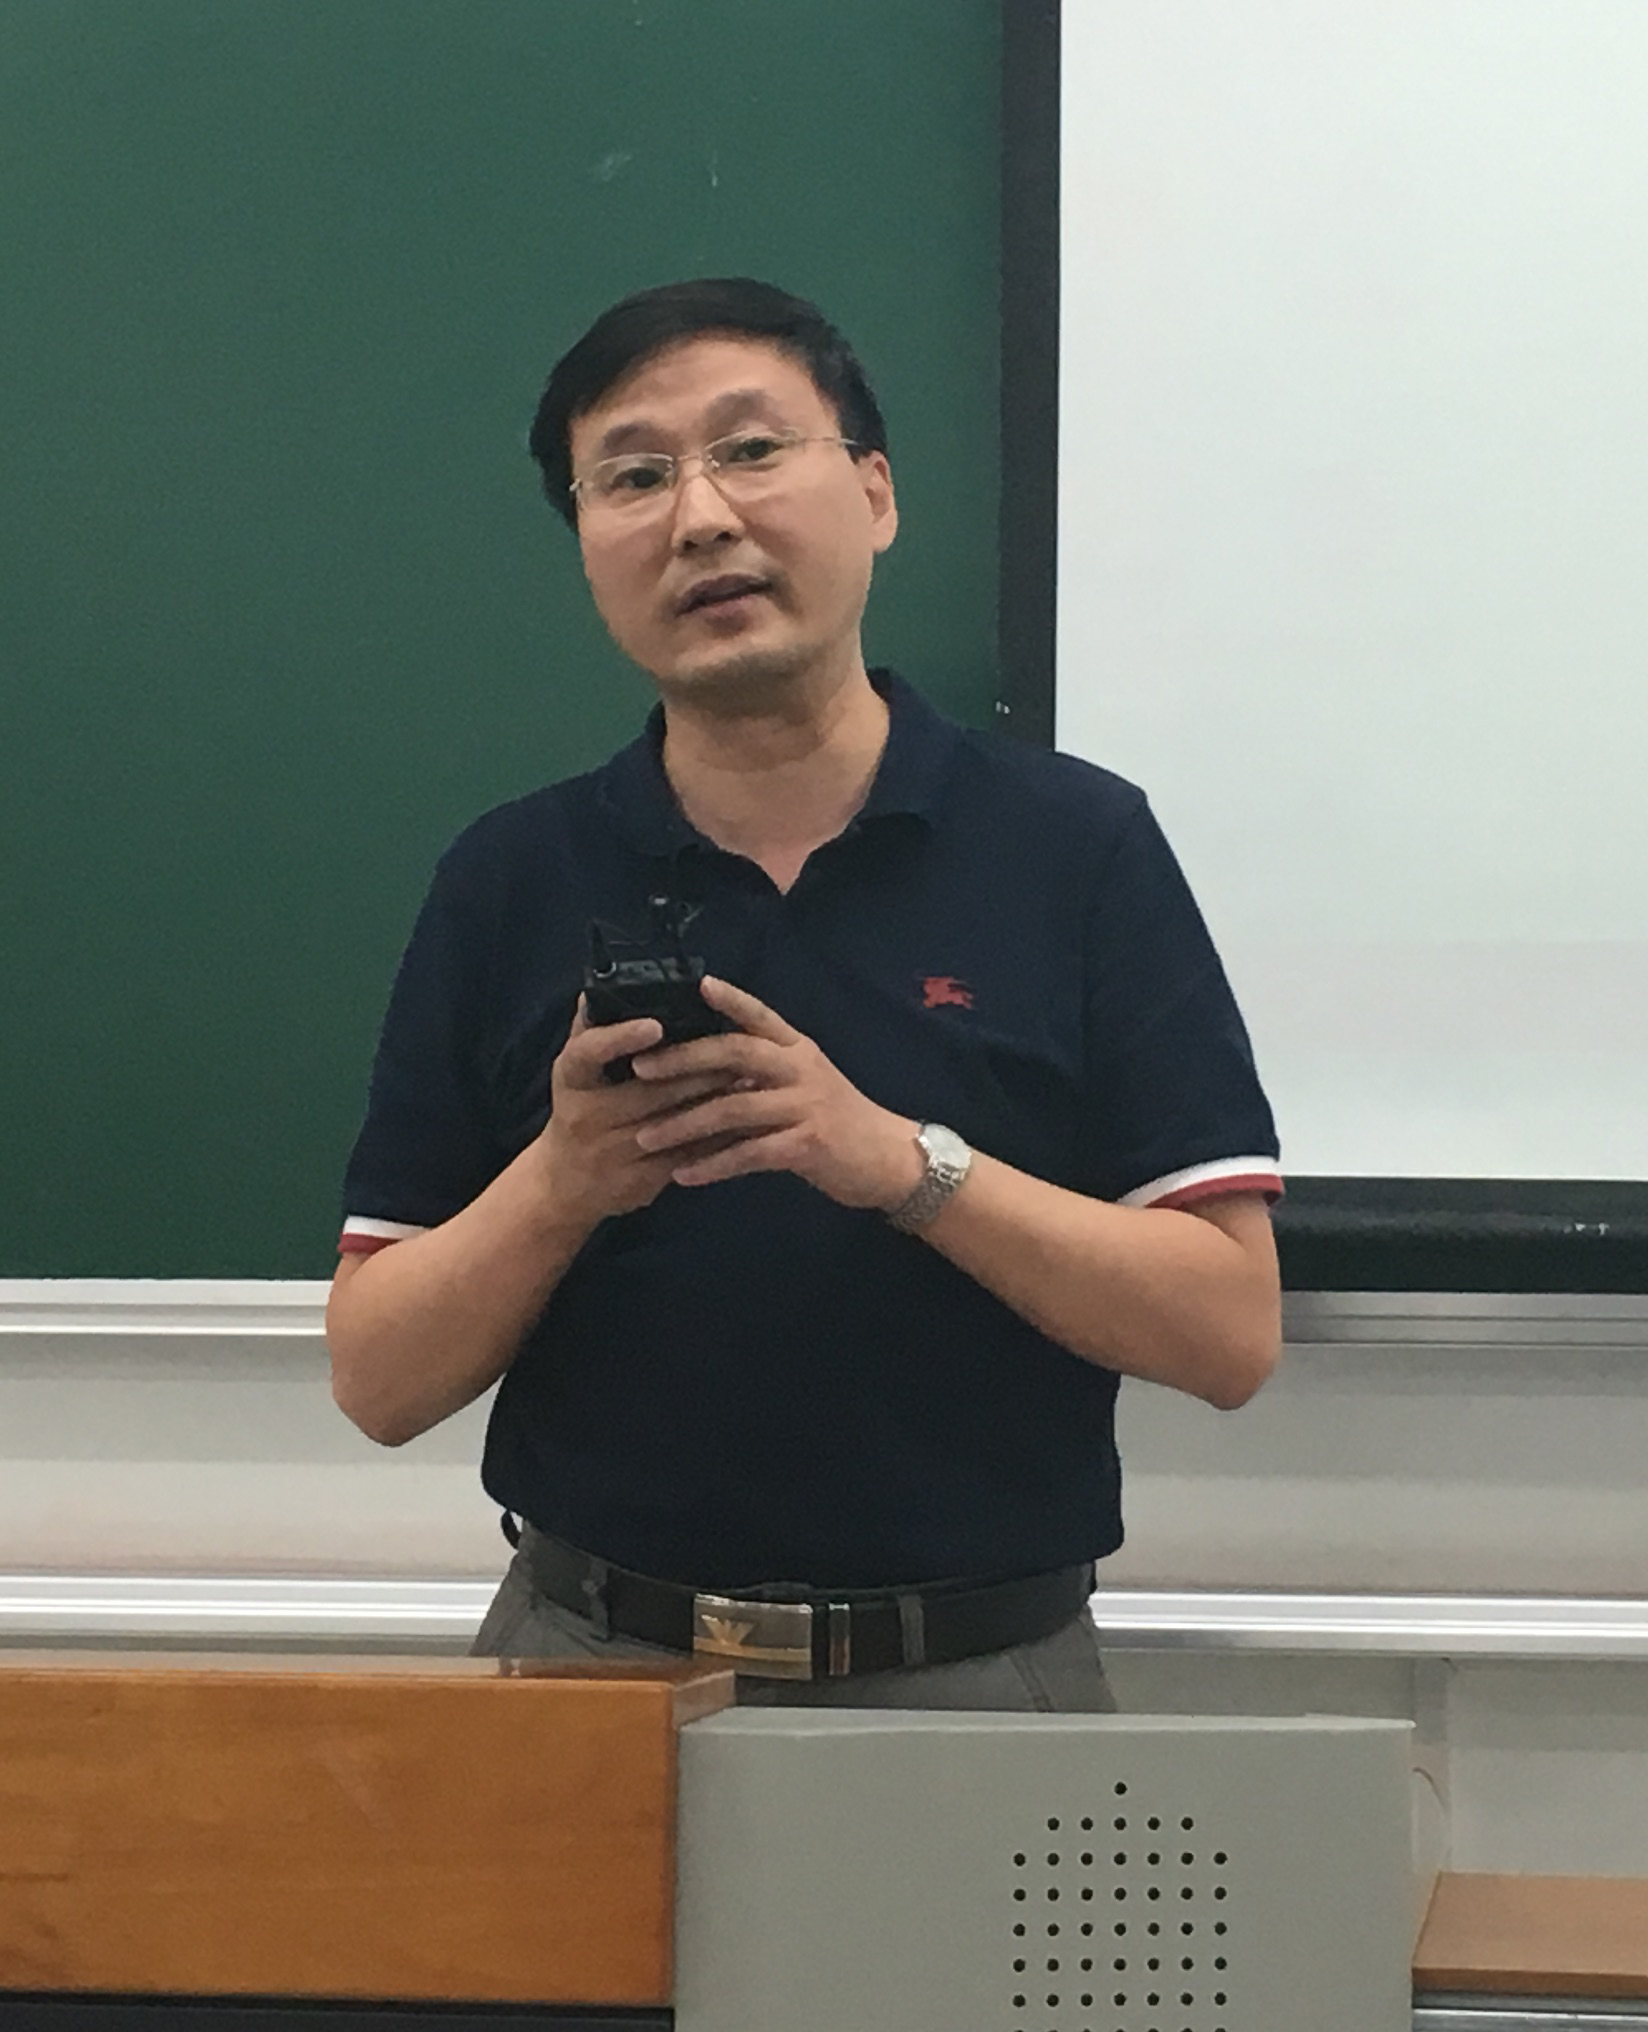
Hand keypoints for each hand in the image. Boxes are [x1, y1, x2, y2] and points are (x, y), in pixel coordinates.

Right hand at [536, 1000, 743, 1224]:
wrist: (564, 1183)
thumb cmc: (578, 1111)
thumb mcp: (575, 1072)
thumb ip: (591, 1030)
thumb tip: (602, 987)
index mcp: (572, 1079)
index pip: (589, 1052)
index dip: (621, 1038)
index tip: (655, 1025)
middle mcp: (586, 1116)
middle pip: (648, 1091)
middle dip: (696, 1069)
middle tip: (735, 1047)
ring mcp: (612, 1152)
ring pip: (674, 1123)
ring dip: (713, 1099)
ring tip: (747, 1076)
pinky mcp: (639, 1181)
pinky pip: (686, 1156)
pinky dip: (716, 1137)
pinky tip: (743, 1119)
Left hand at [628, 976, 925, 1210]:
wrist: (889, 1160)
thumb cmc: (838, 1121)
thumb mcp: (805, 1084)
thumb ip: (764, 1072)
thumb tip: (708, 1064)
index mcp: (797, 1049)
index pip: (760, 1015)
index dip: (730, 999)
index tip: (696, 984)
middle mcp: (800, 1069)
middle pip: (736, 1052)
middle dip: (683, 1059)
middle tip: (639, 1069)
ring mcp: (805, 1105)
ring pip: (734, 1107)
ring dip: (685, 1123)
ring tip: (646, 1136)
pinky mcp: (806, 1144)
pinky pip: (749, 1153)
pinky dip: (712, 1165)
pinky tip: (683, 1175)